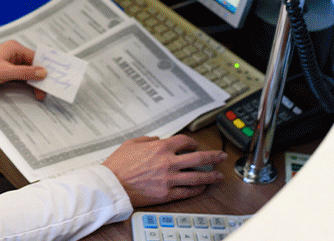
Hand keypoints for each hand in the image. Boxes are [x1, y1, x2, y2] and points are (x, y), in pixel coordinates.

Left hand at [0, 40, 46, 96]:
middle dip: (40, 77)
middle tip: (47, 90)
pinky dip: (26, 84)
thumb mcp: (5, 72)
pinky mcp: (5, 72)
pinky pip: (20, 78)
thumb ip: (25, 73)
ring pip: (27, 73)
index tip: (53, 78)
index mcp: (14, 48)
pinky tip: (31, 91)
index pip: (36, 58)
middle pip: (33, 66)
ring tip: (41, 94)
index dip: (45, 68)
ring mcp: (9, 64)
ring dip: (33, 82)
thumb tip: (43, 72)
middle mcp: (13, 54)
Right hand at [102, 135, 225, 206]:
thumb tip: (158, 140)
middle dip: (213, 156)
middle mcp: (168, 162)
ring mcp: (169, 179)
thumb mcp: (131, 143)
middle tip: (221, 156)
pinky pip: (187, 191)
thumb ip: (147, 140)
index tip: (194, 145)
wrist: (112, 184)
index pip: (184, 141)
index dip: (192, 142)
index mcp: (160, 148)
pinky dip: (197, 189)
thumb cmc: (118, 165)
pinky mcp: (167, 194)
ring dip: (211, 175)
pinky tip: (202, 187)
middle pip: (198, 158)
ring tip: (219, 175)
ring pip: (197, 177)